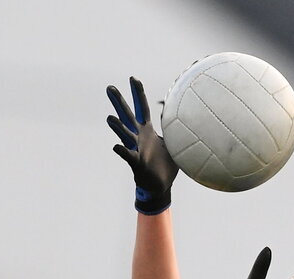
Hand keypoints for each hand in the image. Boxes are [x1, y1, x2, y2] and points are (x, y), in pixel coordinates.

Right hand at [107, 77, 178, 213]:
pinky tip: (115, 147)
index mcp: (147, 131)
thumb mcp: (173, 143)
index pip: (141, 108)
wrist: (160, 187)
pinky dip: (123, 151)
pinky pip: (128, 156)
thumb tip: (183, 115)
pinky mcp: (137, 163)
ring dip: (118, 127)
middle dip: (119, 102)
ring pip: (125, 135)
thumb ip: (175, 129)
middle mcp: (139, 138)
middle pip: (127, 116)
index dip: (138, 93)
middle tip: (109, 88)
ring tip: (109, 118)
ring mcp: (136, 149)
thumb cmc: (166, 165)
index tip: (133, 78)